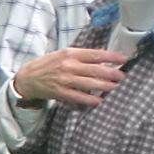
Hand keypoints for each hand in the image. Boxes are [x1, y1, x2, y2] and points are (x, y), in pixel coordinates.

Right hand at [10, 44, 126, 108]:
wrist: (28, 77)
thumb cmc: (48, 64)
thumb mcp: (64, 54)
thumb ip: (82, 55)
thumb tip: (102, 55)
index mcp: (71, 53)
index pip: (96, 54)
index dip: (112, 57)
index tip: (124, 59)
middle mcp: (69, 65)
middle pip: (96, 69)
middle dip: (112, 73)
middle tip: (124, 76)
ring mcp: (65, 80)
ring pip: (90, 83)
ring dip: (105, 86)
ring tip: (116, 87)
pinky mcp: (61, 92)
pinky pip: (79, 96)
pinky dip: (90, 99)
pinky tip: (99, 100)